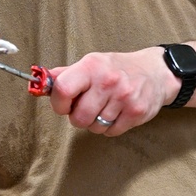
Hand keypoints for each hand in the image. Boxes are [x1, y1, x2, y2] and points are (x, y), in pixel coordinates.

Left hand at [47, 47, 176, 134]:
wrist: (156, 71)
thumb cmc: (118, 68)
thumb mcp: (92, 63)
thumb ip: (66, 74)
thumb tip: (39, 80)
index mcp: (92, 66)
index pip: (62, 89)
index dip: (58, 103)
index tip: (63, 104)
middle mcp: (108, 81)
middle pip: (78, 117)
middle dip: (79, 116)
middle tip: (88, 106)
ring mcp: (124, 98)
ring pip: (94, 127)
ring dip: (96, 122)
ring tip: (106, 107)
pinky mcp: (136, 112)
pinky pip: (111, 132)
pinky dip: (111, 127)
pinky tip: (117, 113)